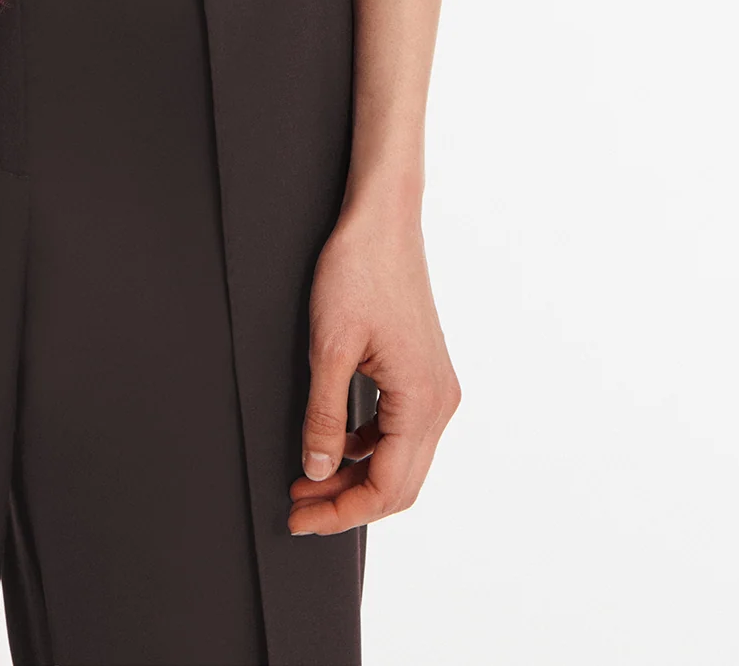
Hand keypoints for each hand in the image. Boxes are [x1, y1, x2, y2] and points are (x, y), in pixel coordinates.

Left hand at [287, 204, 460, 534]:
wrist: (382, 219)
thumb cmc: (358, 270)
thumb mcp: (329, 347)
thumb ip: (325, 416)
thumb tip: (317, 472)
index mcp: (422, 401)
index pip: (386, 488)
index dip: (341, 512)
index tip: (299, 518)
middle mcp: (439, 402)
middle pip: (398, 484)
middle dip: (347, 502)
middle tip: (298, 507)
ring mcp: (435, 388)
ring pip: (399, 460)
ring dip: (355, 476)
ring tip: (306, 480)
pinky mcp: (423, 374)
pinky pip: (398, 431)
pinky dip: (366, 447)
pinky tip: (332, 444)